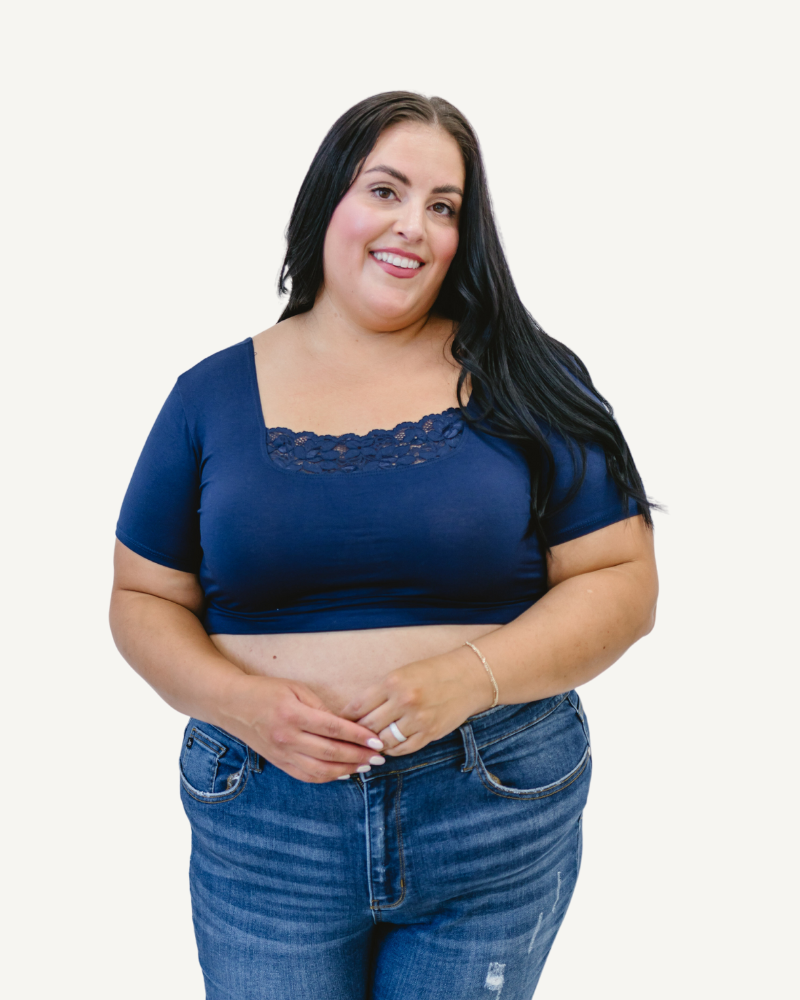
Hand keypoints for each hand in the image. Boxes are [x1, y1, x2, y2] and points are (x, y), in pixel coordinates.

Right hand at [219, 674, 385, 782]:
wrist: (232, 704)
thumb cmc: (267, 691)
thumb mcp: (295, 689)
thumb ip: (320, 707)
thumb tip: (346, 724)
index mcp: (292, 714)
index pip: (332, 728)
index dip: (357, 736)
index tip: (376, 740)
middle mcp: (287, 738)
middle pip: (329, 752)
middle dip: (358, 756)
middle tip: (379, 757)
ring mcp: (281, 754)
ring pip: (319, 770)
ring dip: (346, 770)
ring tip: (366, 766)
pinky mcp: (278, 762)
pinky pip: (306, 775)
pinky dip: (327, 777)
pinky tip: (343, 773)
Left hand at [340, 649, 495, 755]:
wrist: (467, 678)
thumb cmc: (431, 673)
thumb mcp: (402, 674)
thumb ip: (380, 692)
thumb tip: (355, 713)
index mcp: (393, 682)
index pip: (358, 706)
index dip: (346, 717)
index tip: (340, 722)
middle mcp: (404, 701)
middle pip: (368, 726)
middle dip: (357, 733)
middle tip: (350, 738)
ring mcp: (418, 720)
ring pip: (384, 741)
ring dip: (374, 744)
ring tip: (368, 744)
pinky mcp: (430, 733)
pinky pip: (402, 749)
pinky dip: (392, 750)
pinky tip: (388, 746)